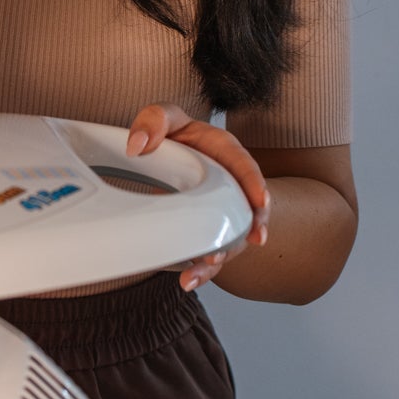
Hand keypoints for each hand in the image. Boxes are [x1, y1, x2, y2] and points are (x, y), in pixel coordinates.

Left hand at [125, 103, 269, 292]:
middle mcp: (228, 184)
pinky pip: (209, 251)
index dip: (255, 184)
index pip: (244, 166)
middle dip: (245, 231)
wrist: (164, 153)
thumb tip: (138, 144)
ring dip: (216, 258)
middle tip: (234, 246)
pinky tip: (188, 280)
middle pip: (245, 211)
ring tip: (198, 274)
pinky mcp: (205, 230)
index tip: (260, 202)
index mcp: (224, 152)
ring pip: (228, 238)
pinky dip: (200, 269)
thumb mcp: (165, 118)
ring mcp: (219, 210)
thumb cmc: (172, 134)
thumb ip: (154, 120)